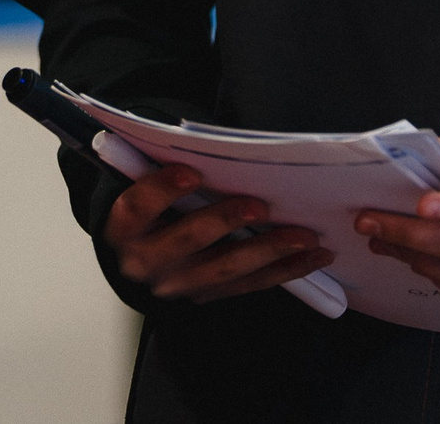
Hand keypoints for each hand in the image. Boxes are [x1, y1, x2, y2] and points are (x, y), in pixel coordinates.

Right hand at [105, 165, 333, 304]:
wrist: (138, 255)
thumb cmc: (150, 205)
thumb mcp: (143, 183)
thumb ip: (163, 165)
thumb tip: (204, 143)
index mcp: (124, 227)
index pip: (137, 206)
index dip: (162, 190)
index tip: (190, 172)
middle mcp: (146, 262)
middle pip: (186, 241)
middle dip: (224, 222)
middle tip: (259, 206)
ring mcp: (179, 284)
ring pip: (226, 269)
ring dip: (269, 251)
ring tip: (304, 236)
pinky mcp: (208, 296)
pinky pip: (250, 285)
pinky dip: (286, 271)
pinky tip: (314, 256)